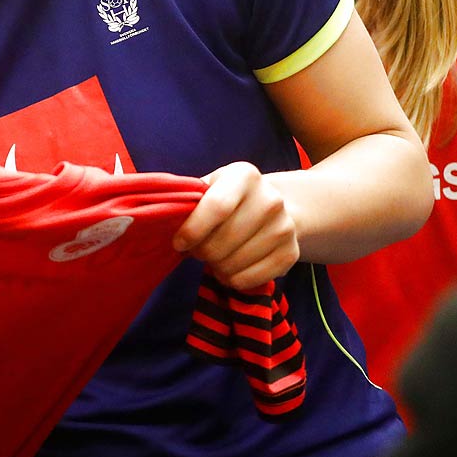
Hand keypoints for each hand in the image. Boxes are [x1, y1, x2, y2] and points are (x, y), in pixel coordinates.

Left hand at [172, 161, 299, 290]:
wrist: (274, 206)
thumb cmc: (228, 198)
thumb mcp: (209, 187)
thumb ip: (189, 201)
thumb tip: (164, 219)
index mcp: (245, 176)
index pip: (217, 207)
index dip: (192, 230)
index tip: (179, 243)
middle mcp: (271, 199)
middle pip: (224, 240)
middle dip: (201, 252)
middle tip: (196, 251)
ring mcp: (285, 227)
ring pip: (235, 264)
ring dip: (216, 268)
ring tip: (214, 258)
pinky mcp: (292, 254)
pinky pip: (250, 280)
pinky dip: (232, 280)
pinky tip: (229, 269)